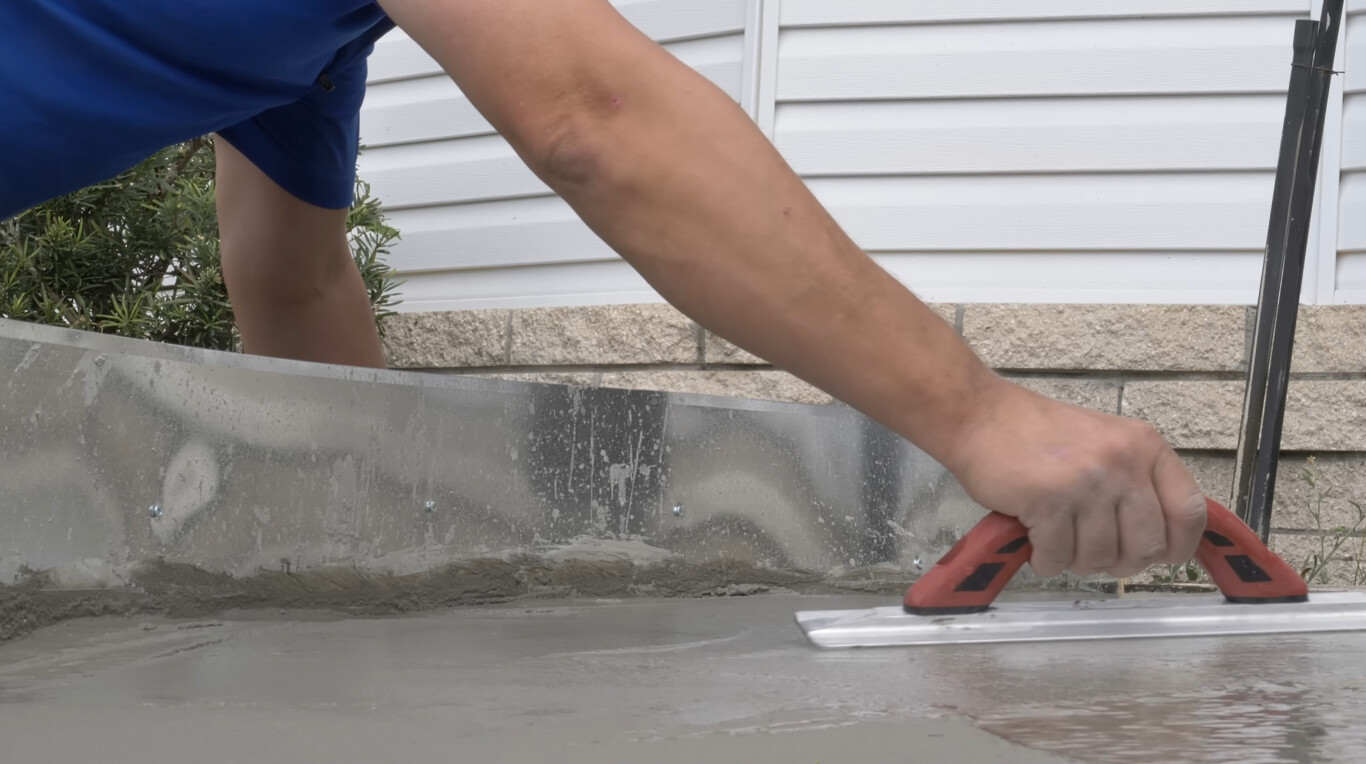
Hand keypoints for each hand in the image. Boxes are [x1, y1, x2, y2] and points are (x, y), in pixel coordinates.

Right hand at [942, 377, 1207, 577]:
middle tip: (1092, 552)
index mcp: (1145, 447)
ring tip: (1057, 540)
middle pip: (1146, 546)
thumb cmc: (1040, 434)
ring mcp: (1086, 483)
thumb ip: (1137, 483)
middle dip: (1119, 562)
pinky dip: (1046, 560)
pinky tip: (1035, 543)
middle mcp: (1123, 463)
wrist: (981, 416)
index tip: (1160, 556)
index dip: (1178, 546)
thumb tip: (1161, 541)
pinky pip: (1059, 556)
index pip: (1189, 512)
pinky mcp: (1048, 501)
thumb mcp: (1107, 444)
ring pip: (1100, 557)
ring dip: (1075, 561)